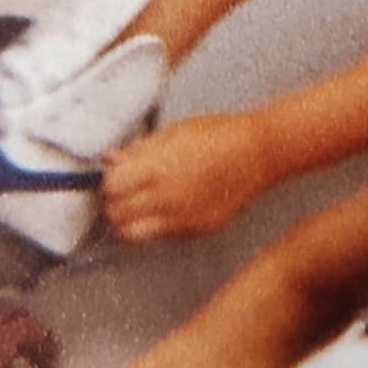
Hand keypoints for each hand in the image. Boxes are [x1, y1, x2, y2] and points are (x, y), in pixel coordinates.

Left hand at [102, 109, 274, 242]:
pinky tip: (166, 209)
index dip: (110, 183)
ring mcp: (181, 218)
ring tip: (138, 208)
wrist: (257, 154)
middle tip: (123, 194)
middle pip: (117, 214)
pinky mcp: (195, 230)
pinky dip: (156, 226)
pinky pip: (162, 235)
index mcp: (157, 168)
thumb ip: (140, 150)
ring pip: (133, 235)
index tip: (115, 178)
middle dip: (115, 204)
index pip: (111, 188)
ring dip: (129, 222)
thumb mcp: (175, 132)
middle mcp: (166, 198)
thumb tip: (113, 160)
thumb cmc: (219, 135)